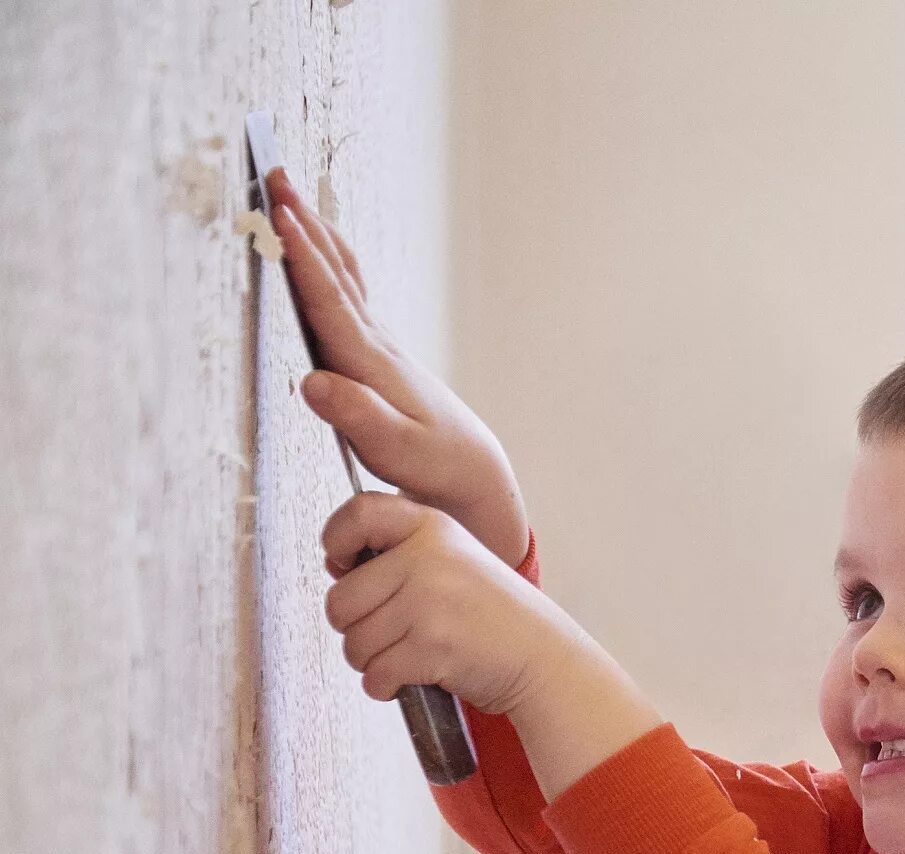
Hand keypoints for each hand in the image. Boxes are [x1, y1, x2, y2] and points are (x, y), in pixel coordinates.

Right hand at [270, 168, 531, 569]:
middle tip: (273, 173)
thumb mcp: (395, 451)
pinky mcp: (375, 350)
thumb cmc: (431, 465)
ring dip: (314, 231)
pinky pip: (346, 290)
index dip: (303, 260)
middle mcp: (375, 342)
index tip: (281, 217)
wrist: (470, 469)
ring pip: (343, 274)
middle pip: (336, 271)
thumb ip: (357, 417)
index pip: (331, 302)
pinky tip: (314, 242)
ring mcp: (377, 342)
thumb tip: (314, 382)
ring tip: (287, 190)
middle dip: (304, 223)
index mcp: (372, 363)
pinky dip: (325, 258)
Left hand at [322, 493, 664, 797]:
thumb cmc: (494, 617)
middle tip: (389, 634)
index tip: (344, 565)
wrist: (544, 660)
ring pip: (354, 642)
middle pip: (340, 599)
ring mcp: (429, 602)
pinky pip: (375, 674)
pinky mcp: (431, 647)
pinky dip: (384, 686)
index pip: (358, 514)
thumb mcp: (455, 562)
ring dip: (370, 661)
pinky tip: (410, 678)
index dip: (336, 540)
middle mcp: (428, 558)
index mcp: (433, 528)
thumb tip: (336, 565)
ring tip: (405, 656)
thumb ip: (401, 555)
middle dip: (355, 628)